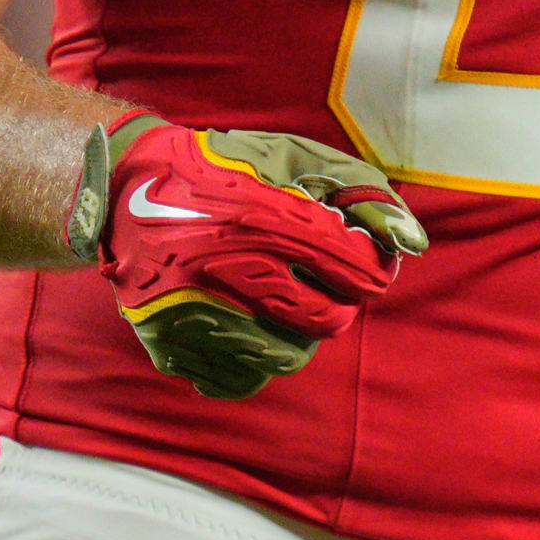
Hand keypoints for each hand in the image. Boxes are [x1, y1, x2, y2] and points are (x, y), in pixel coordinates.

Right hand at [85, 112, 428, 397]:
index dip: (370, 266)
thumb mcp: (299, 161)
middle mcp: (228, 269)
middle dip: (336, 302)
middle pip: (328, 321)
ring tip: (275, 297)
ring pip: (288, 356)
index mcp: (265, 217)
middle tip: (317, 280)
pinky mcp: (168, 343)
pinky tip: (242, 322)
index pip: (358, 270)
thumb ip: (363, 195)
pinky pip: (239, 378)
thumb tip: (414, 245)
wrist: (125, 188)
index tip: (360, 260)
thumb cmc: (228, 170)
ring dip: (296, 331)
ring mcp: (194, 311)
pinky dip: (252, 358)